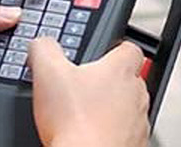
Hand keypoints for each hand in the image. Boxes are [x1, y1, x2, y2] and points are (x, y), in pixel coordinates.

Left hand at [0, 1, 20, 139]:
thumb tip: (9, 12)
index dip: (15, 12)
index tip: (35, 13)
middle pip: (6, 42)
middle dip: (17, 43)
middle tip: (29, 41)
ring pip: (6, 68)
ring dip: (10, 69)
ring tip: (16, 65)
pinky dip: (3, 90)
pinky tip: (5, 85)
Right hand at [29, 38, 149, 146]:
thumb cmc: (77, 124)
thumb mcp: (47, 74)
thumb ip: (45, 49)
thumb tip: (41, 43)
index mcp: (120, 69)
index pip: (128, 47)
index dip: (112, 49)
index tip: (97, 56)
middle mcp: (136, 93)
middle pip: (126, 78)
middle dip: (105, 83)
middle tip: (81, 90)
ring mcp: (139, 120)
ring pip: (126, 107)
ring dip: (110, 110)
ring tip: (83, 117)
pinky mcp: (136, 142)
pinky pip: (126, 132)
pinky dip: (111, 133)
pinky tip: (89, 135)